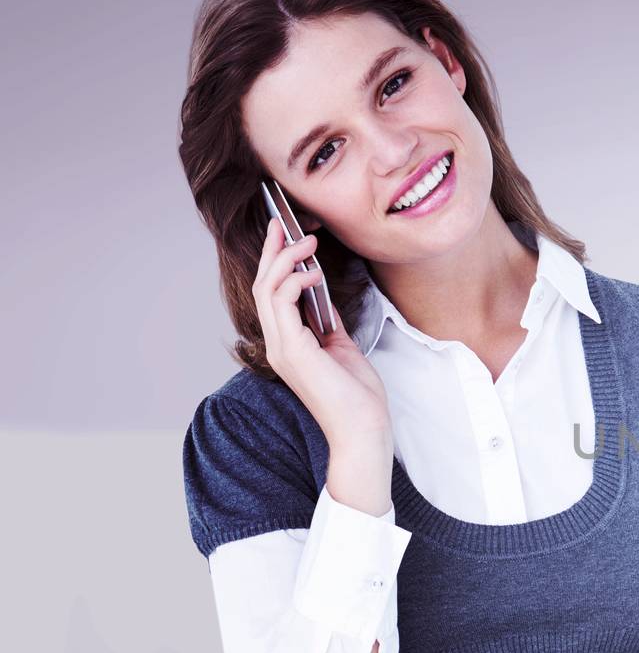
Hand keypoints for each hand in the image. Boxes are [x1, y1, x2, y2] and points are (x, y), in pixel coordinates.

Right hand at [253, 216, 392, 445]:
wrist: (363, 428)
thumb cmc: (357, 396)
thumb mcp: (342, 348)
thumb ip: (327, 322)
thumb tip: (322, 295)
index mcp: (288, 344)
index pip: (271, 295)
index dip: (275, 262)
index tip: (286, 235)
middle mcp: (277, 345)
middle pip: (262, 286)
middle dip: (271, 251)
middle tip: (283, 224)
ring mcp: (281, 348)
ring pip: (266, 290)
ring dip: (285, 259)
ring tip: (307, 241)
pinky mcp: (292, 351)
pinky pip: (281, 304)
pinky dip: (294, 281)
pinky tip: (311, 272)